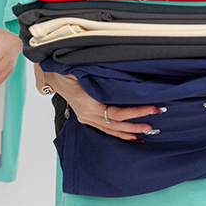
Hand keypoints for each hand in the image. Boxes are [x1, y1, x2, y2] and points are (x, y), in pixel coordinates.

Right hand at [38, 69, 163, 141]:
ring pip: (111, 129)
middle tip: (154, 123)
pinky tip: (130, 137)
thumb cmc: (66, 71)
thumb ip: (99, 73)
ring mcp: (86, 117)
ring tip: (146, 132)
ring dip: (129, 131)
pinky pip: (104, 129)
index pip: (116, 112)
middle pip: (116, 123)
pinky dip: (118, 134)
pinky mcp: (86, 118)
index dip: (135, 112)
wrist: (51, 75)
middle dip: (137, 124)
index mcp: (87, 103)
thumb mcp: (82, 69)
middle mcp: (87, 113)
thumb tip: (123, 70)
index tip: (152, 108)